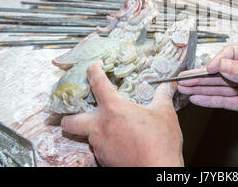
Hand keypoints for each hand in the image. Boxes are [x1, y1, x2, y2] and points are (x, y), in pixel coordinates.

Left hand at [61, 60, 183, 166]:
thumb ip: (163, 97)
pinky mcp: (104, 160)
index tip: (94, 65)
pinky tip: (120, 140)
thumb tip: (168, 87)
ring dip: (94, 128)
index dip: (93, 70)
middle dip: (70, 115)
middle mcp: (100, 127)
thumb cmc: (160, 145)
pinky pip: (98, 148)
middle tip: (82, 108)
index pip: (97, 83)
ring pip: (86, 135)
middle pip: (70, 120)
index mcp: (114, 109)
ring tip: (109, 125)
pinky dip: (105, 142)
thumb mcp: (165, 114)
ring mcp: (100, 146)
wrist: (158, 173)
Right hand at [178, 46, 237, 136]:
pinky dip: (210, 99)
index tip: (209, 69)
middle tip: (183, 78)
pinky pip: (224, 100)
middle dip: (201, 75)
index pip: (231, 54)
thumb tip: (224, 65)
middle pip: (220, 71)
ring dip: (201, 87)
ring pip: (219, 86)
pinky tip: (197, 98)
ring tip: (183, 87)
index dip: (218, 61)